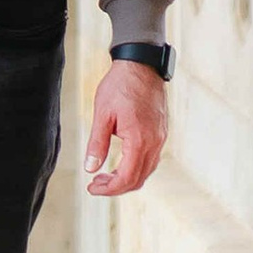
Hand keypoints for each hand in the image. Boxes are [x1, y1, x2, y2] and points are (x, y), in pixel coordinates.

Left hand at [84, 60, 168, 196]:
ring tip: (105, 175)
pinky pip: (151, 158)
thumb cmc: (120, 86)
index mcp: (140, 140)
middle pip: (138, 179)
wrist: (142, 64)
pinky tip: (121, 161)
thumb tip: (91, 169)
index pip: (127, 178)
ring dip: (127, 178)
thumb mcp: (102, 114)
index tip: (92, 188)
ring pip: (146, 170)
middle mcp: (155, 142)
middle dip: (116, 187)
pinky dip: (136, 167)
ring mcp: (161, 138)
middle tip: (96, 183)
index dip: (109, 189)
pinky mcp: (161, 132)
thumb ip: (97, 143)